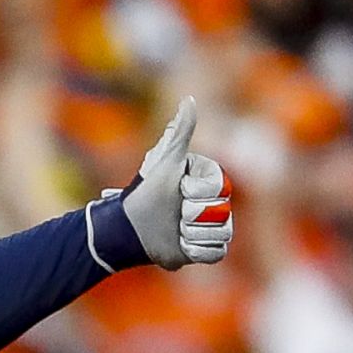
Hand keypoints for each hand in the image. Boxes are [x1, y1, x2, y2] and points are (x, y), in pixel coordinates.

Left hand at [117, 98, 232, 270]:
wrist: (130, 228)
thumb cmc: (146, 193)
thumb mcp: (166, 161)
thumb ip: (181, 132)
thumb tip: (190, 99)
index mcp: (210, 180)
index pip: (219, 187)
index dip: (197, 191)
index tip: (180, 189)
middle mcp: (216, 202)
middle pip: (222, 213)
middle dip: (191, 215)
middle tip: (174, 213)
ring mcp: (214, 226)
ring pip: (221, 234)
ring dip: (191, 234)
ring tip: (175, 230)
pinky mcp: (208, 250)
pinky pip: (216, 252)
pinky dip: (195, 251)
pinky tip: (179, 245)